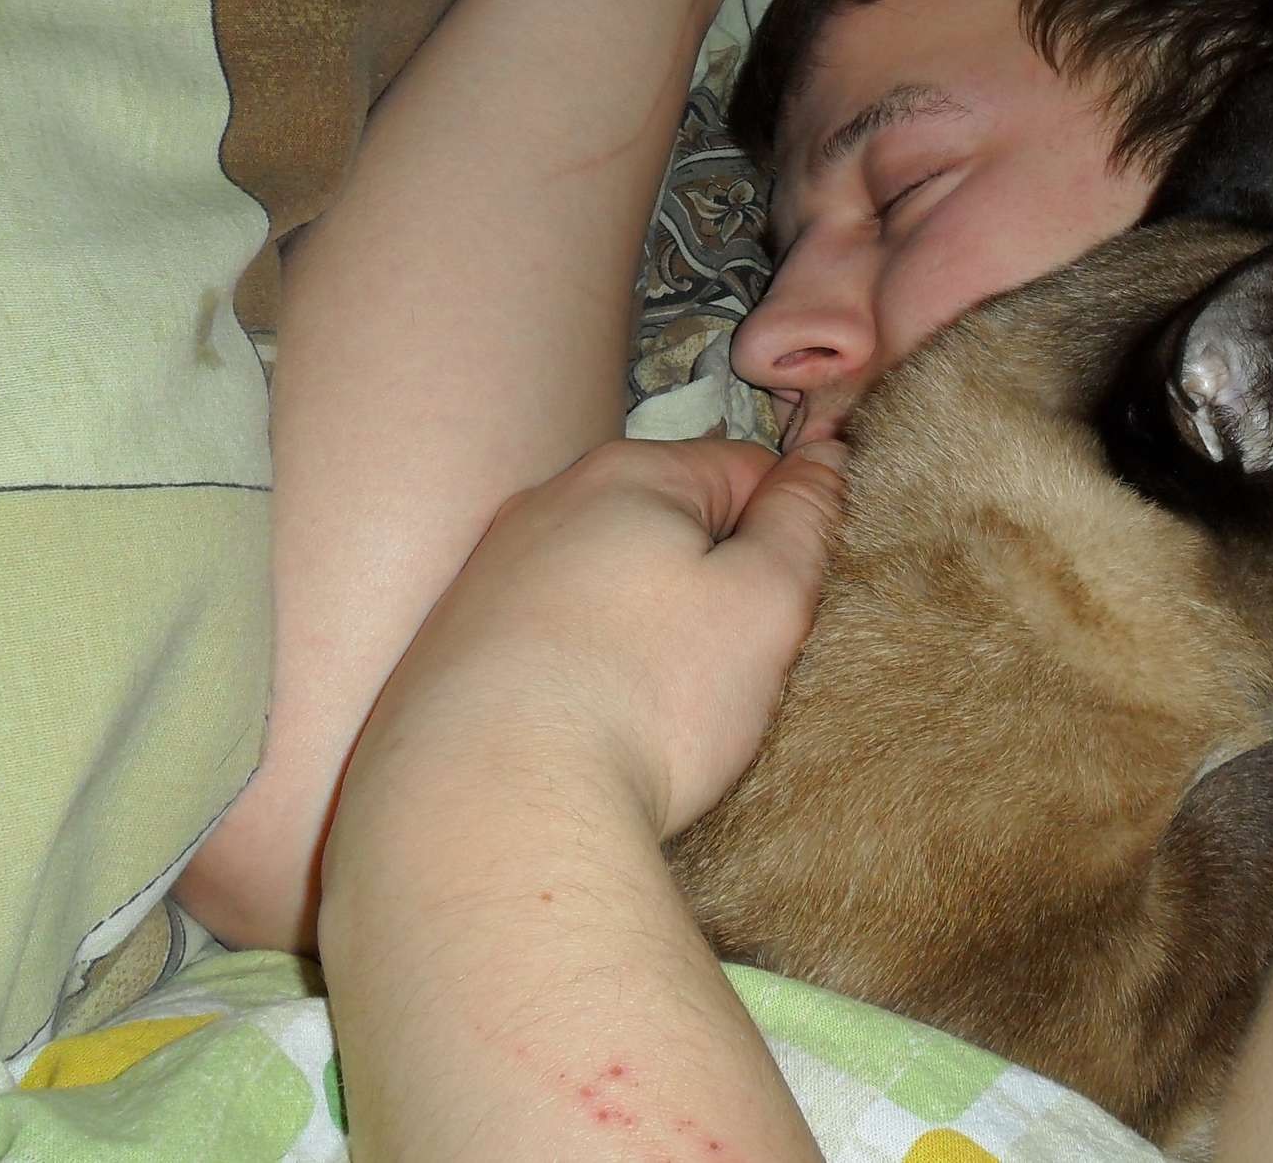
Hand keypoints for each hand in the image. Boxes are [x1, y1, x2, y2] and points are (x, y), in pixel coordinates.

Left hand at [362, 437, 849, 841]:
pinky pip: (546, 641)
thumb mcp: (765, 603)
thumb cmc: (644, 699)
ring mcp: (485, 577)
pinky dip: (578, 673)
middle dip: (707, 587)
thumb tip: (824, 461)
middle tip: (722, 673)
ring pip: (604, 587)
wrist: (486, 811)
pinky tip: (583, 732)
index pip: (745, 469)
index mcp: (625, 475)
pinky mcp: (448, 650)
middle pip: (667, 527)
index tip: (780, 616)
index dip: (783, 539)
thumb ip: (804, 522)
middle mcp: (543, 506)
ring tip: (649, 715)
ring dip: (640, 632)